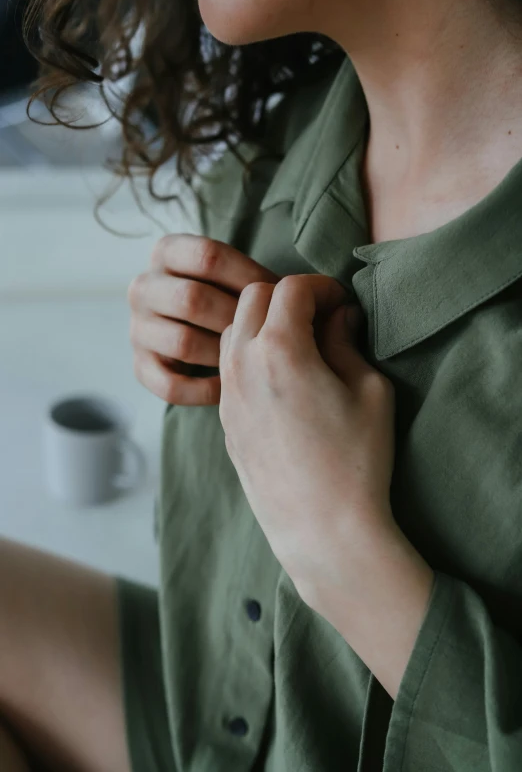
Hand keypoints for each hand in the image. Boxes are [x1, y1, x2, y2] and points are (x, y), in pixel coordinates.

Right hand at [128, 233, 280, 404]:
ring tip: (252, 360)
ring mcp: (137, 328)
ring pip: (181, 343)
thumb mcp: (236, 276)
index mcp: (167, 252)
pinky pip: (170, 385)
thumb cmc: (233, 301)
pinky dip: (204, 390)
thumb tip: (293, 290)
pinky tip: (230, 388)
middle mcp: (144, 287)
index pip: (207, 256)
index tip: (280, 295)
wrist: (200, 338)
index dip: (249, 277)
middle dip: (236, 318)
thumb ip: (257, 279)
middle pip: (191, 299)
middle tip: (268, 332)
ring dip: (222, 354)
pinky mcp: (139, 367)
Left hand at [218, 275, 396, 615]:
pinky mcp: (225, 420)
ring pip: (232, 330)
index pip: (292, 288)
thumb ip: (347, 342)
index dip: (322, 287)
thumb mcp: (370, 391)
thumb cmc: (355, 460)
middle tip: (320, 318)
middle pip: (252, 298)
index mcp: (280, 349)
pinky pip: (228, 366)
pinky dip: (250, 354)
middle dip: (287, 296)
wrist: (322, 528)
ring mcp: (228, 394)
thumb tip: (339, 317)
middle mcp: (243, 365)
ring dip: (262, 323)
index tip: (342, 305)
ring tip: (299, 345)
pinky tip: (281, 378)